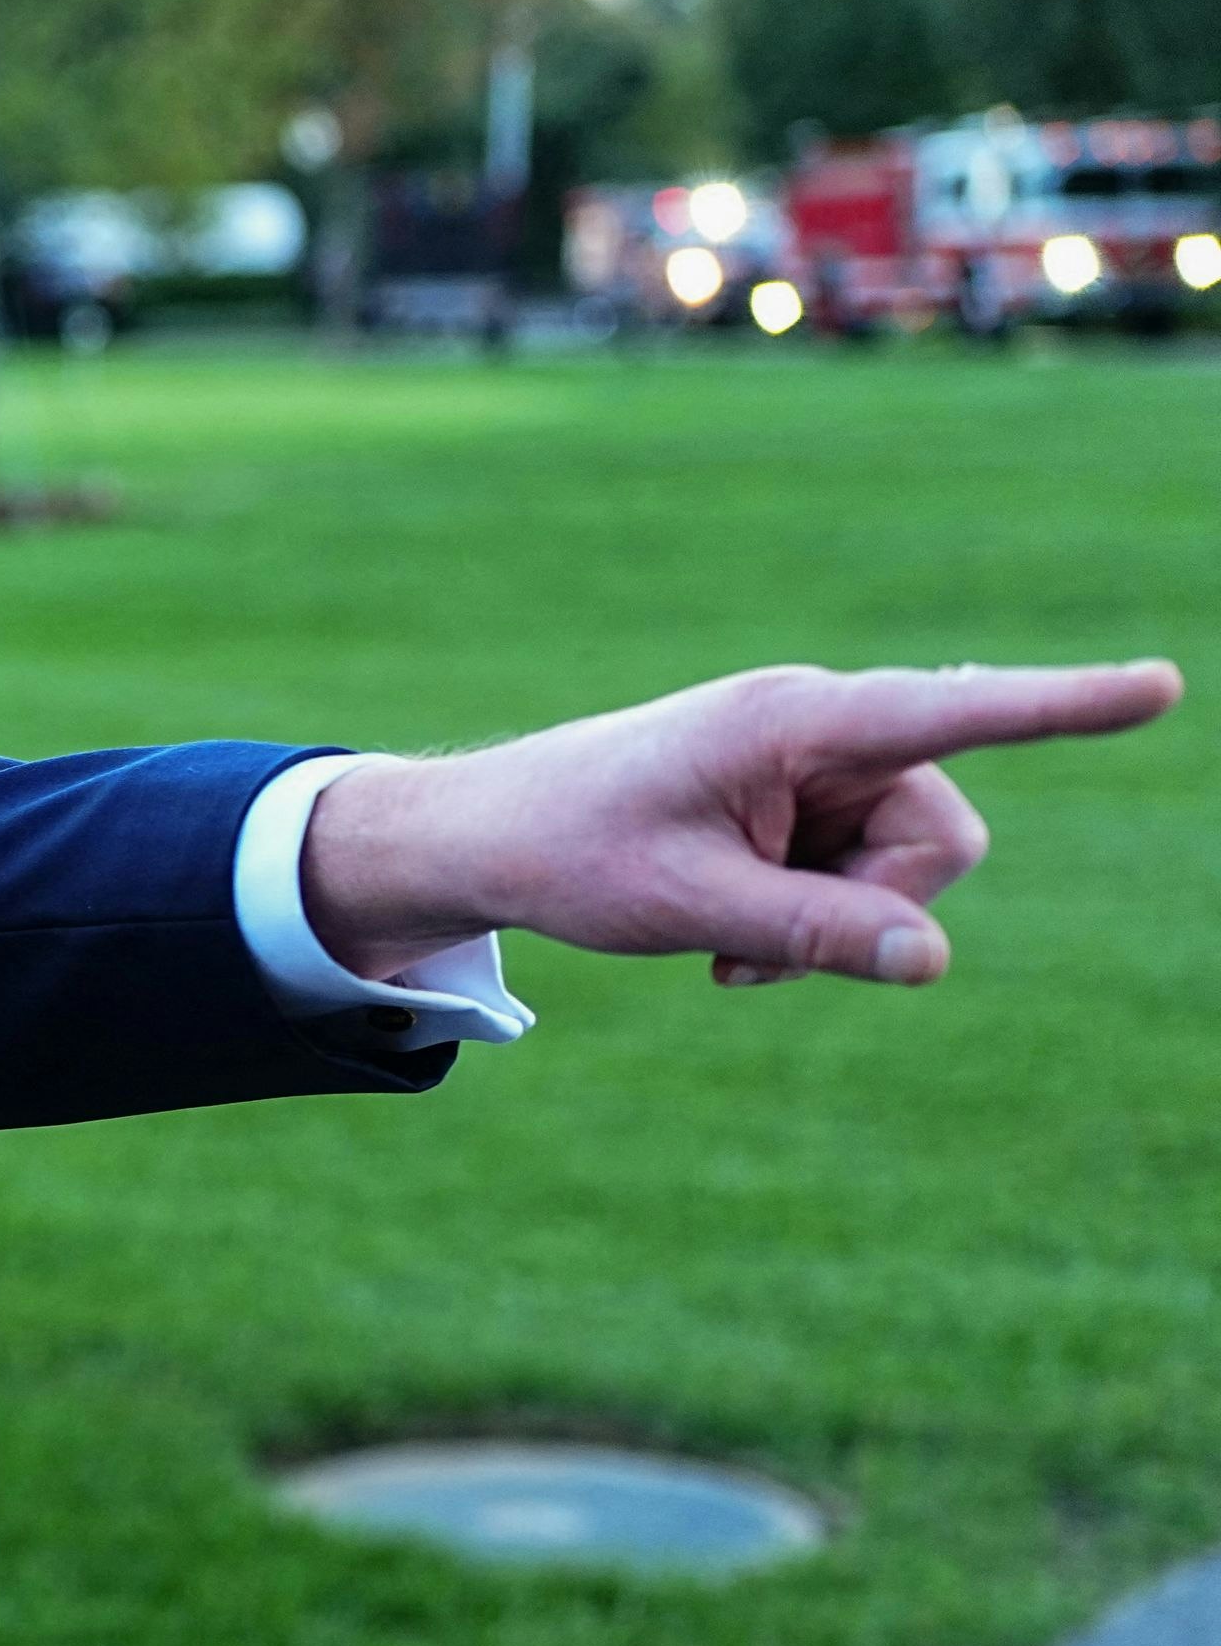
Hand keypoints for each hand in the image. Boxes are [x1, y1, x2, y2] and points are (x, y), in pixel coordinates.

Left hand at [303, 661, 1182, 988]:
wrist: (492, 836)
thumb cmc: (572, 853)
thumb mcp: (688, 906)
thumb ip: (814, 932)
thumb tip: (932, 959)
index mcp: (792, 720)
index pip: (953, 710)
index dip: (1062, 705)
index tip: (1160, 686)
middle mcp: (821, 726)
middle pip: (939, 834)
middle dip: (874, 905)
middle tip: (748, 943)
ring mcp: (816, 763)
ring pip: (908, 867)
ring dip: (834, 921)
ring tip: (726, 937)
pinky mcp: (805, 799)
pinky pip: (865, 879)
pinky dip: (812, 918)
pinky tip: (727, 936)